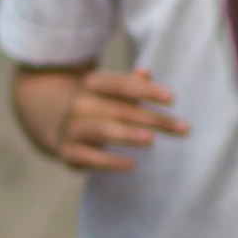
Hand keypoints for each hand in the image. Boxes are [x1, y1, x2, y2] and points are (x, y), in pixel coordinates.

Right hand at [44, 67, 187, 171]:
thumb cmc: (97, 107)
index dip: (146, 90)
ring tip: (151, 139)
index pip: (121, 84)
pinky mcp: (68, 151)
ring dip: (127, 134)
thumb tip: (145, 72)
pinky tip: (130, 165)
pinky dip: (108, 161)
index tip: (171, 99)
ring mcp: (72, 128)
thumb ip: (131, 84)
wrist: (55, 125)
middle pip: (120, 109)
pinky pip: (89, 157)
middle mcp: (80, 104)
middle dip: (152, 119)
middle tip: (181, 128)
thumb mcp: (111, 92)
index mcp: (92, 84)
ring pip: (102, 129)